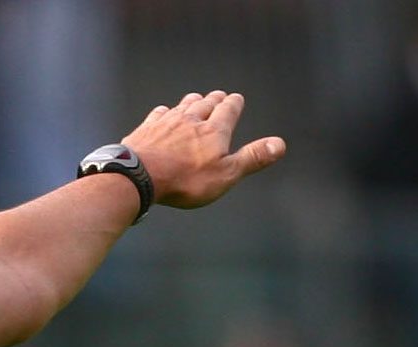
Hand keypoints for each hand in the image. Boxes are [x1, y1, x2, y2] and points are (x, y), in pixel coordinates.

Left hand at [122, 90, 285, 208]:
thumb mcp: (226, 174)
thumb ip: (252, 158)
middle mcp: (191, 120)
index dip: (234, 104)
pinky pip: (158, 114)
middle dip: (214, 99)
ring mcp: (166, 123)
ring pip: (182, 105)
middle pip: (205, 104)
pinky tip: (163, 112)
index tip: (236, 99)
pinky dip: (164, 111)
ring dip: (191, 101)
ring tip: (196, 99)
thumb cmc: (184, 180)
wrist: (138, 176)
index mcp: (214, 130)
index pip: (228, 110)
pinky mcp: (146, 129)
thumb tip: (279, 144)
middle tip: (218, 96)